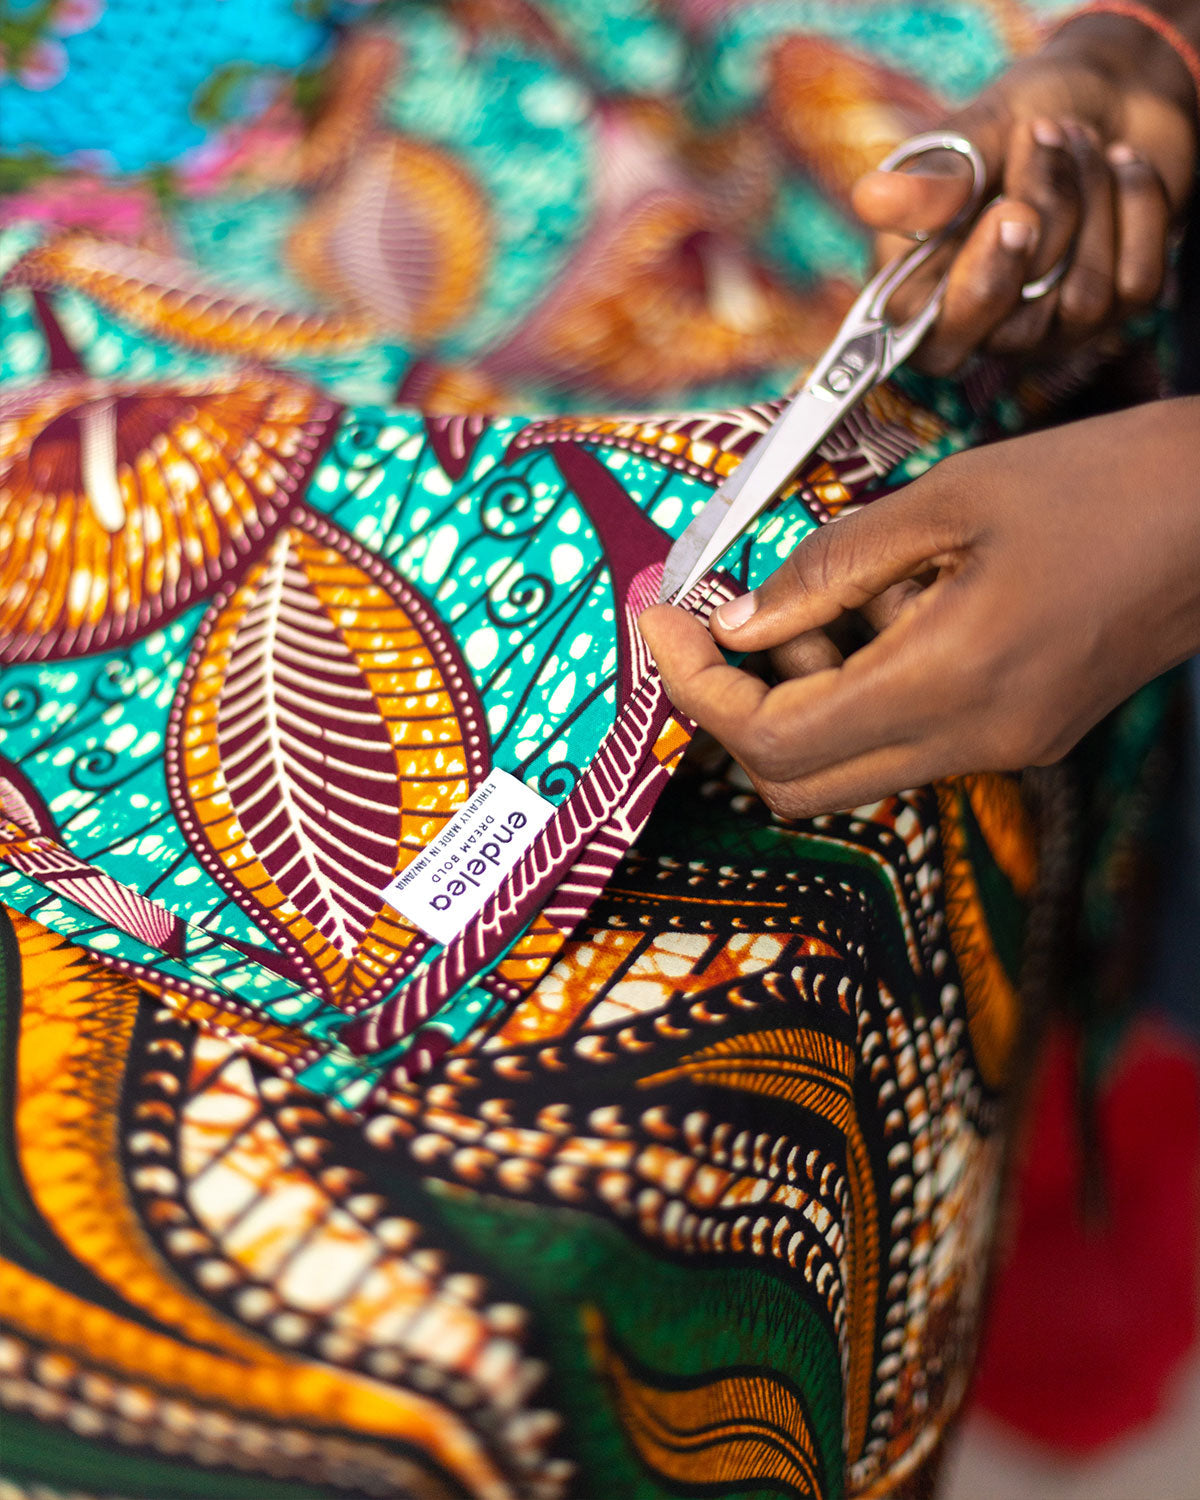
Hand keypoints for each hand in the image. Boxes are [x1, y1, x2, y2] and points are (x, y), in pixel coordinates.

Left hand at [640, 398, 1199, 816]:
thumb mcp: (949, 498)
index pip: (774, 738)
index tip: (661, 623)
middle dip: (735, 707)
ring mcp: (1001, 749)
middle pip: (797, 782)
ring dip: (805, 692)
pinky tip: (900, 605)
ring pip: (848, 766)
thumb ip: (831, 568)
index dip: (697, 688)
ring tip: (843, 590)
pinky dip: (865, 685)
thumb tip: (739, 619)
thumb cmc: (1102, 483)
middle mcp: (972, 741)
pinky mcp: (1020, 736)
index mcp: (948, 680)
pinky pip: (906, 738)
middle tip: (721, 620)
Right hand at [851, 19, 1198, 372]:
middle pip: (1015, 330)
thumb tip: (870, 201)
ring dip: (1090, 194)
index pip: (934, 346)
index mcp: (927, 298)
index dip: (976, 292)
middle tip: (1044, 133)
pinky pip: (1136, 279)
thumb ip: (930, 182)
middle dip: (1045, 217)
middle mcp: (987, 328)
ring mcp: (1054, 328)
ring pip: (1081, 301)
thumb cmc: (1017, 121)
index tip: (1012, 215)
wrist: (1102, 98)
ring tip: (1078, 138)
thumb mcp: (971, 136)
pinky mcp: (1118, 310)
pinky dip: (1136, 201)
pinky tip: (1121, 164)